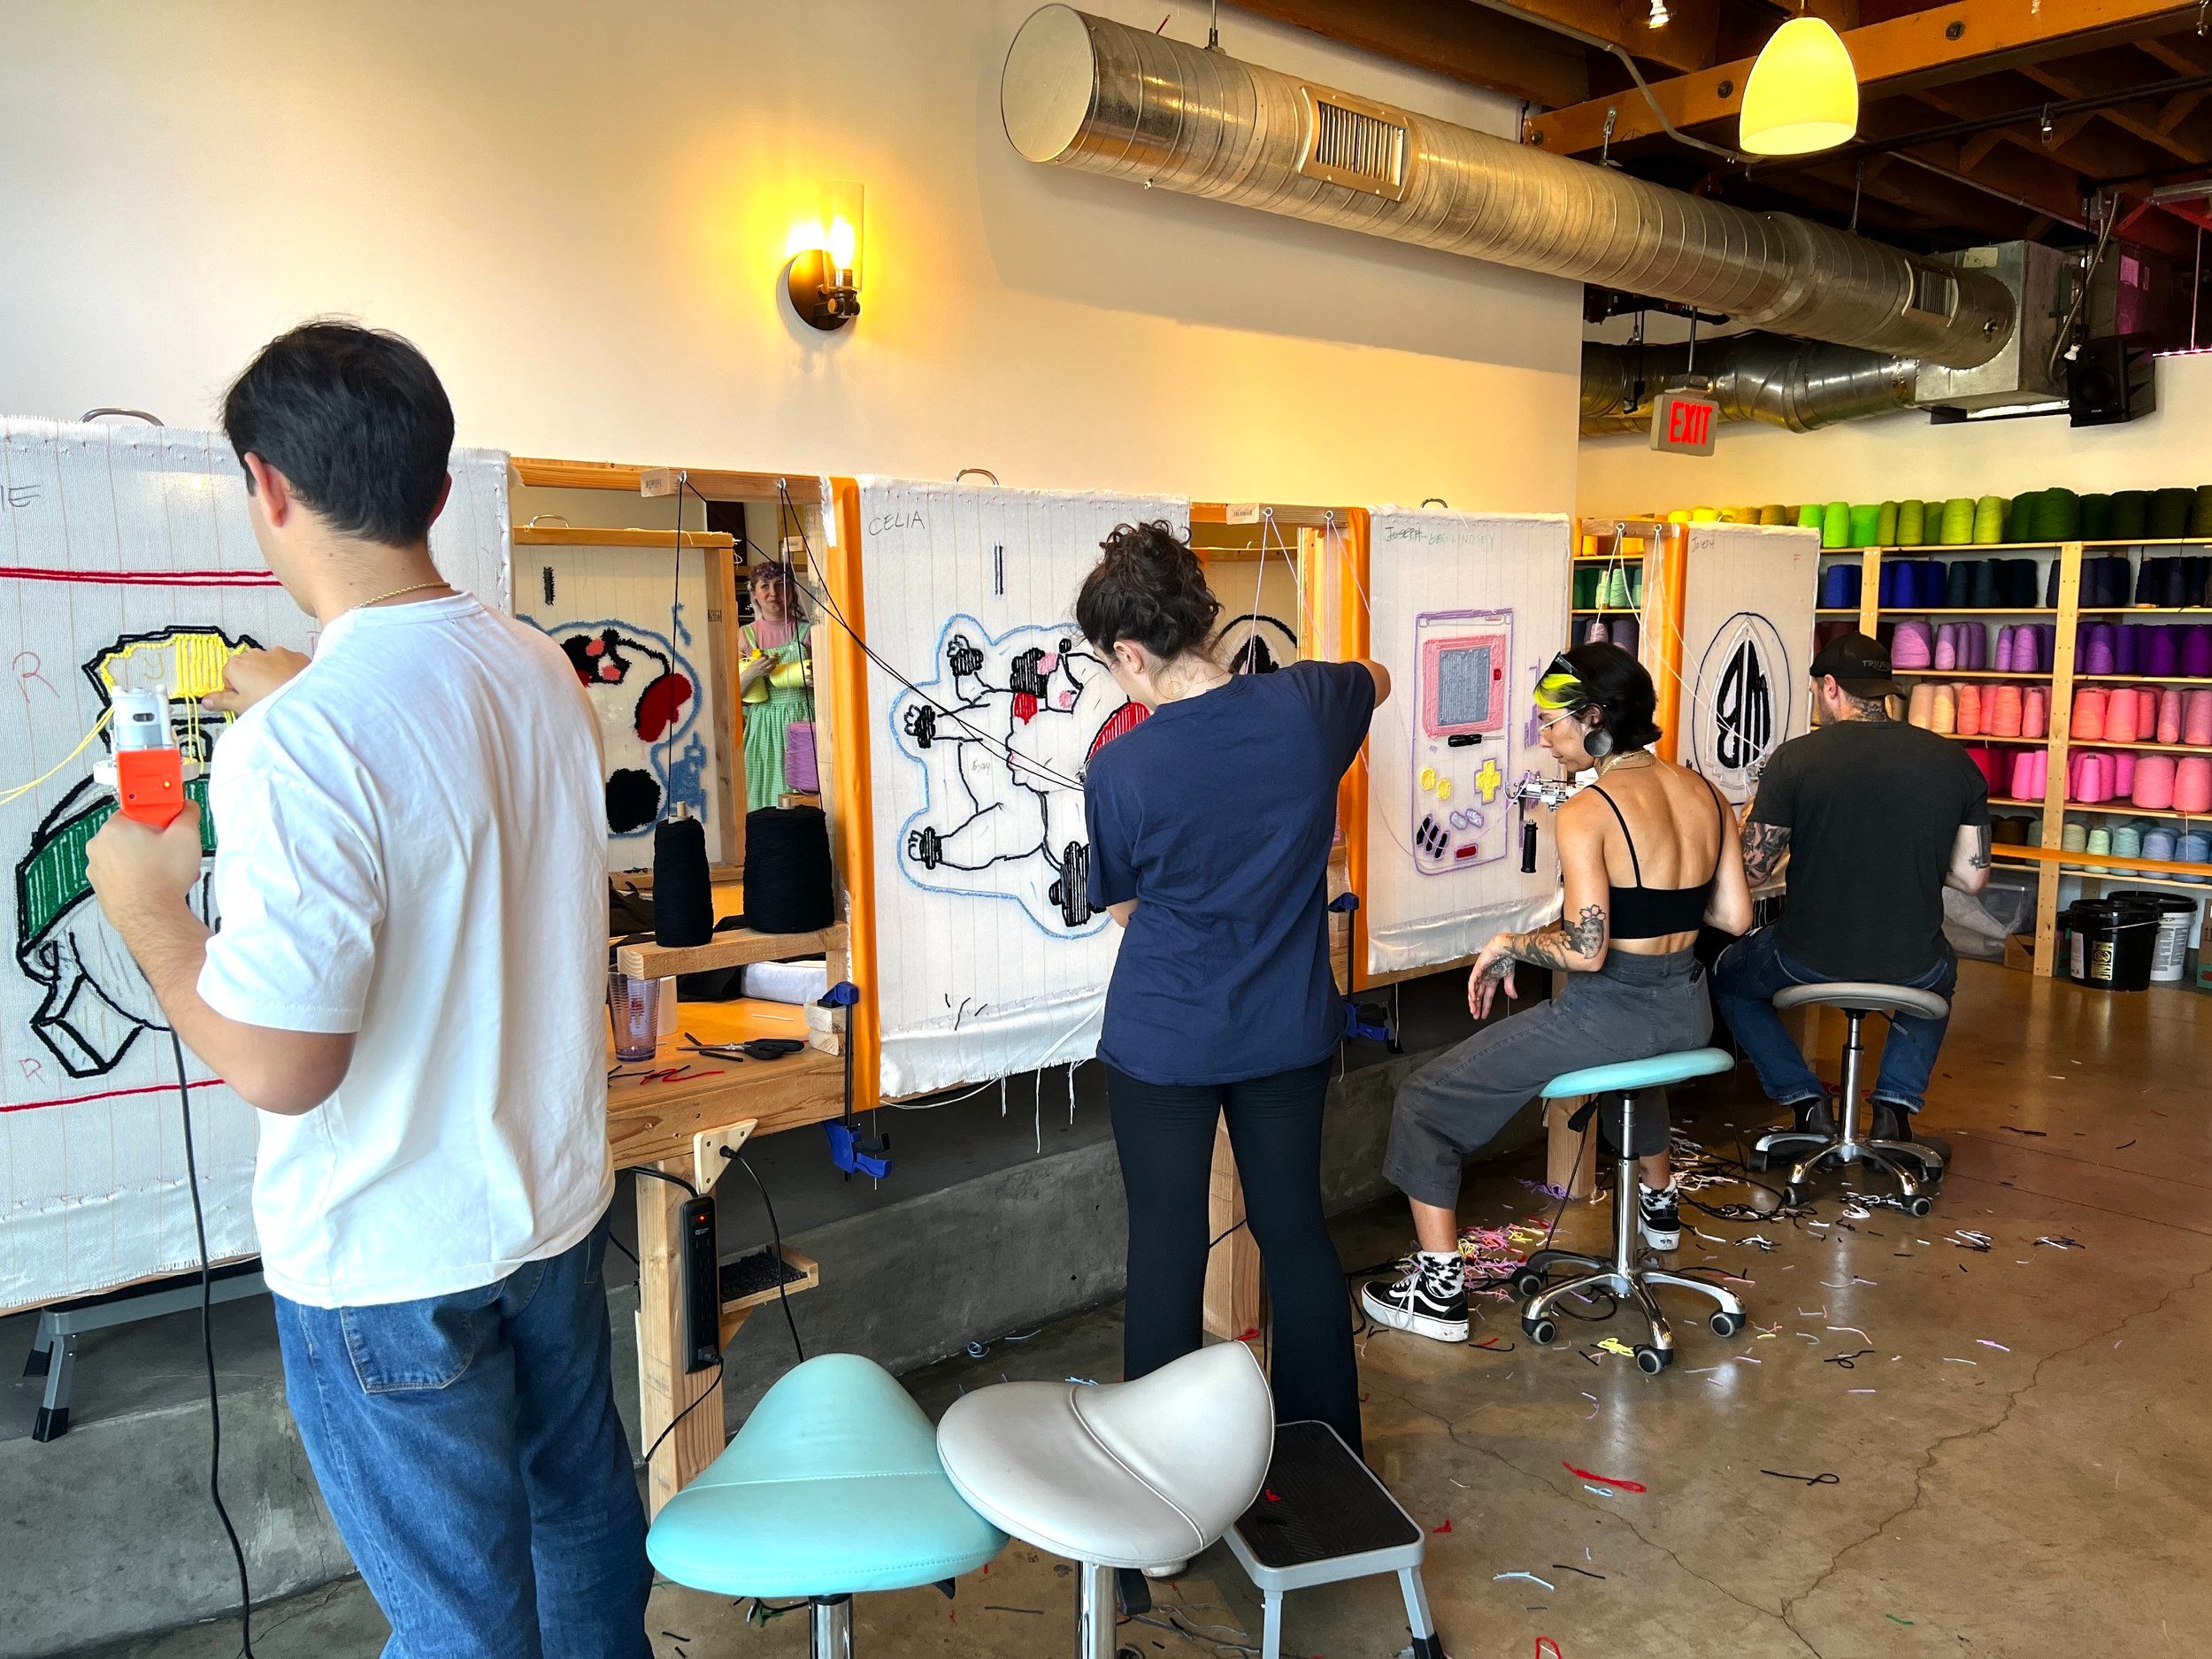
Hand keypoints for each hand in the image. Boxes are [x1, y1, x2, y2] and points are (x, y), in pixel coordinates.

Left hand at [86, 801, 204, 933]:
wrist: (151, 917)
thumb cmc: (161, 880)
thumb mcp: (187, 836)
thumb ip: (188, 813)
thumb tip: (186, 807)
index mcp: (115, 826)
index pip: (139, 809)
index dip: (160, 817)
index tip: (170, 824)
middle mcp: (99, 845)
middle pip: (132, 832)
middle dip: (154, 839)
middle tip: (171, 850)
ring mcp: (97, 868)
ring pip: (126, 854)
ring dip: (145, 859)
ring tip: (165, 871)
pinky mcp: (100, 887)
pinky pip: (121, 874)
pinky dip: (136, 876)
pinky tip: (154, 883)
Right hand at [202, 647, 308, 715]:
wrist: (303, 698)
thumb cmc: (270, 701)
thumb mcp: (241, 706)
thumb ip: (222, 701)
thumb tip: (206, 701)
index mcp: (236, 665)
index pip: (227, 676)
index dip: (235, 689)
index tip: (244, 698)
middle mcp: (254, 654)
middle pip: (247, 667)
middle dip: (252, 679)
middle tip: (261, 696)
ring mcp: (275, 652)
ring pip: (268, 664)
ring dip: (270, 674)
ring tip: (278, 692)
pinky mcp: (294, 654)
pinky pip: (287, 662)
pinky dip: (288, 671)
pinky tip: (291, 685)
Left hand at [1468, 933, 1517, 1020]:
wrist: (1505, 947)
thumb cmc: (1507, 958)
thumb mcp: (1509, 976)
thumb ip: (1509, 987)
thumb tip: (1514, 997)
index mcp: (1491, 980)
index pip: (1487, 996)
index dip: (1485, 1006)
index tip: (1484, 1015)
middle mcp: (1484, 978)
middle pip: (1479, 995)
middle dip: (1477, 1006)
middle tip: (1476, 1016)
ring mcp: (1480, 974)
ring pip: (1473, 990)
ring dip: (1473, 1001)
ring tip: (1473, 1009)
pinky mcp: (1477, 970)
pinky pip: (1472, 982)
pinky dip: (1472, 990)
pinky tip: (1472, 998)